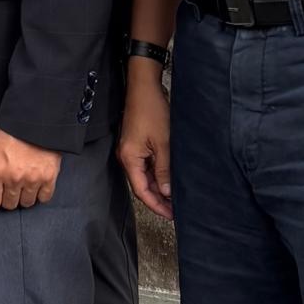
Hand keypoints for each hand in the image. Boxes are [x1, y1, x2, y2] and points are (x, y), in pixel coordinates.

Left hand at [0, 126, 60, 209]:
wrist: (35, 119)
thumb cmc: (9, 130)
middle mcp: (14, 178)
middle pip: (9, 205)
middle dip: (7, 198)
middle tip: (10, 186)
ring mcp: (32, 179)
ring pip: (27, 203)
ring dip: (24, 196)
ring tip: (23, 183)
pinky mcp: (49, 177)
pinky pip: (44, 197)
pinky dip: (40, 194)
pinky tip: (36, 184)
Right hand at [118, 72, 173, 219]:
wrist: (144, 88)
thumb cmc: (151, 111)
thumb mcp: (163, 143)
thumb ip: (164, 169)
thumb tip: (168, 191)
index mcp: (129, 159)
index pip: (142, 191)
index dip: (156, 205)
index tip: (171, 215)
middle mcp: (127, 157)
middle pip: (142, 186)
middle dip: (158, 200)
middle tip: (176, 211)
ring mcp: (131, 151)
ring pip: (144, 177)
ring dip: (158, 188)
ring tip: (175, 199)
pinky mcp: (136, 145)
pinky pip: (145, 167)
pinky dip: (157, 176)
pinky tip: (169, 180)